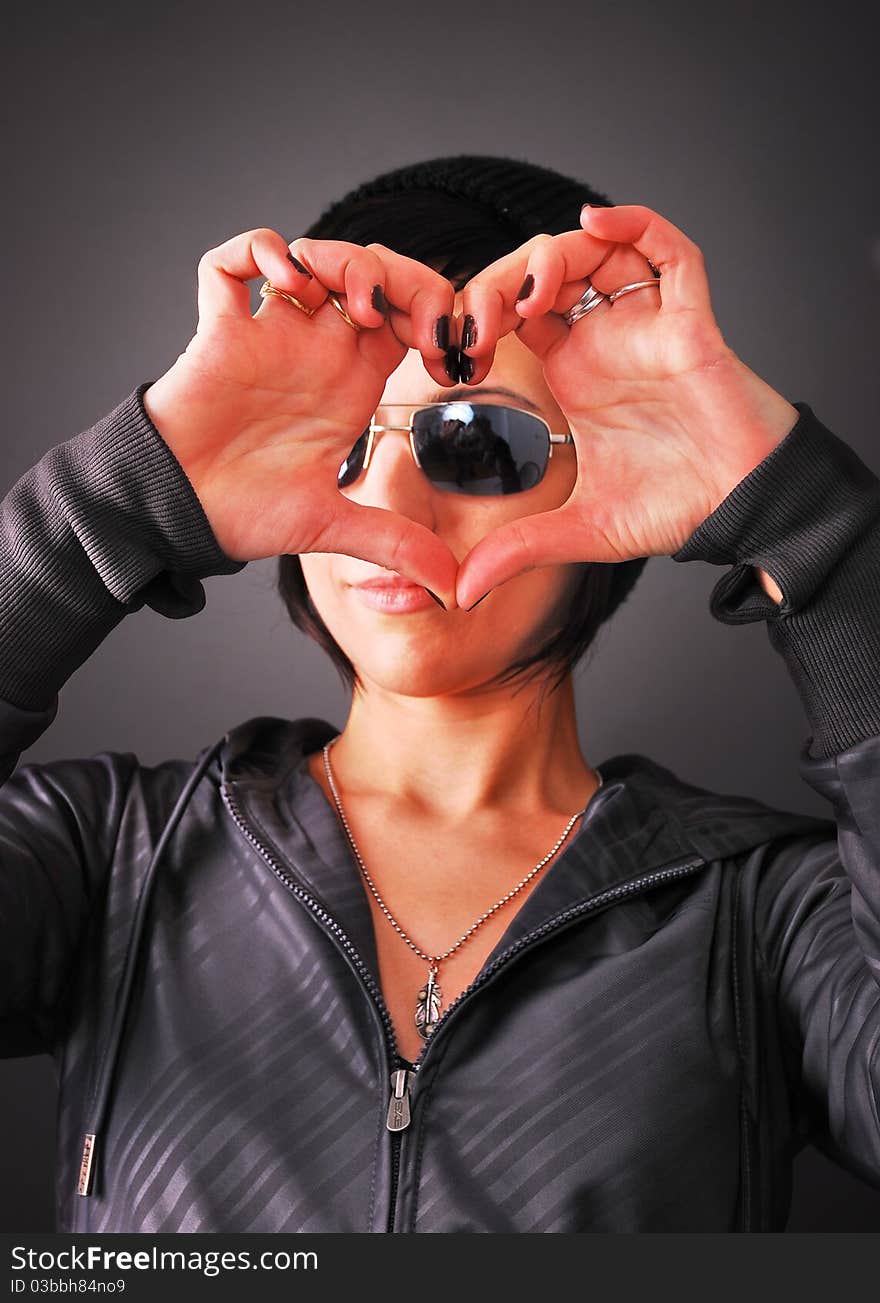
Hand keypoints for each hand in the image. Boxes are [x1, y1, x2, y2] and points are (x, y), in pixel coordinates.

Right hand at [142, 229, 459, 601]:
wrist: (180, 516)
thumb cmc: (247, 515)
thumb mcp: (333, 528)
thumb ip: (394, 543)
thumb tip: (454, 588)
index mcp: (351, 384)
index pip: (409, 319)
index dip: (439, 321)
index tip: (450, 354)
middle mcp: (316, 350)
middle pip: (372, 273)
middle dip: (403, 278)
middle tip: (410, 318)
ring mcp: (270, 334)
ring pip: (314, 255)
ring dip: (344, 260)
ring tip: (354, 301)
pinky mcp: (221, 328)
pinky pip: (234, 261)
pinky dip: (262, 250)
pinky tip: (286, 282)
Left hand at [453, 205, 799, 608]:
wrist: (739, 510)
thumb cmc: (674, 507)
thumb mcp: (578, 530)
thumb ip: (518, 550)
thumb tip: (458, 592)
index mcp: (574, 372)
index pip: (513, 313)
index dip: (476, 315)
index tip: (451, 351)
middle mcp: (605, 338)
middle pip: (543, 271)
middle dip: (499, 281)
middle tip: (476, 321)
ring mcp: (646, 324)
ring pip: (597, 249)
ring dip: (553, 253)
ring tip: (527, 289)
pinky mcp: (690, 319)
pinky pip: (669, 250)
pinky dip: (635, 222)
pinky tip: (596, 222)